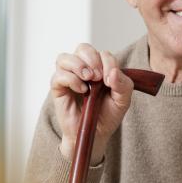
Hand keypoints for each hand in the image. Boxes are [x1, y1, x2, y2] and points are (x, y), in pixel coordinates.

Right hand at [51, 43, 133, 163]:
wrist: (96, 134)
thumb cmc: (108, 115)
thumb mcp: (123, 100)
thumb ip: (124, 85)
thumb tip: (113, 71)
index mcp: (100, 69)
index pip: (102, 53)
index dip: (108, 62)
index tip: (111, 80)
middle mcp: (83, 70)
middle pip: (82, 48)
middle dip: (92, 58)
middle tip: (98, 76)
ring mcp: (69, 78)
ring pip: (64, 57)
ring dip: (78, 65)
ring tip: (89, 79)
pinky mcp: (58, 89)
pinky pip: (58, 76)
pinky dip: (71, 79)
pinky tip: (82, 91)